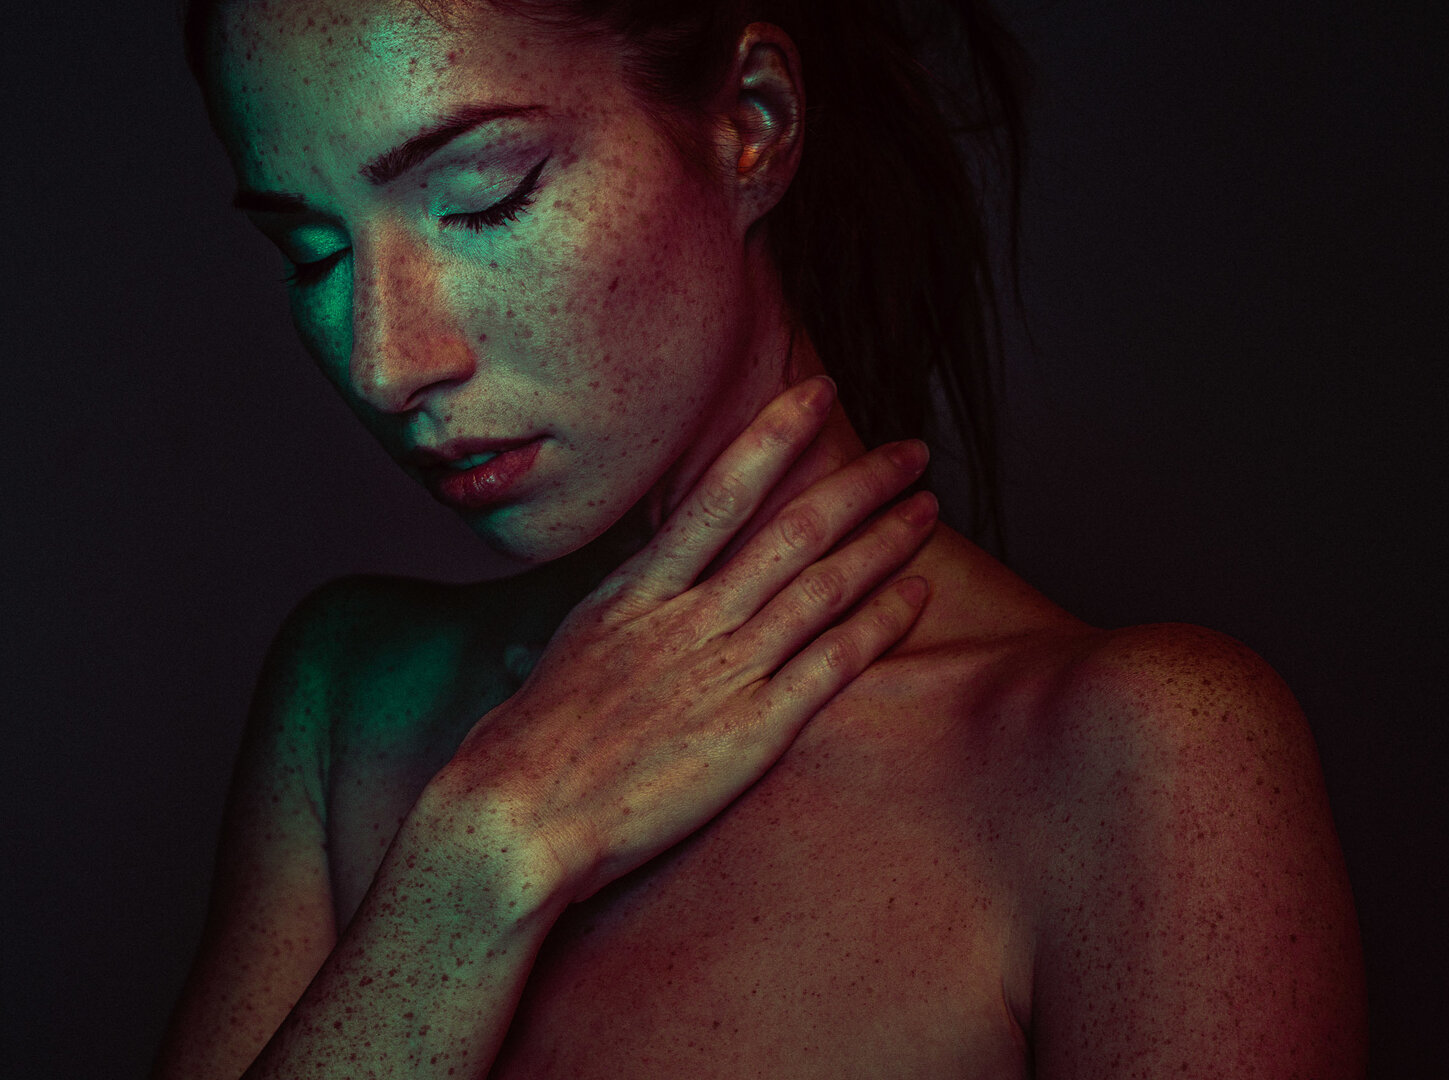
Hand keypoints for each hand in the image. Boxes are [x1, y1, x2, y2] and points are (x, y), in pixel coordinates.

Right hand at [426, 377, 936, 905]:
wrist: (521, 811)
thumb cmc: (531, 740)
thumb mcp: (566, 649)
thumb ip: (610, 613)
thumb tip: (617, 592)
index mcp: (637, 592)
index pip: (719, 493)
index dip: (775, 437)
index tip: (815, 396)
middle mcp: (687, 620)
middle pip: (792, 531)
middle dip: (859, 484)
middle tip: (911, 451)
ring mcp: (723, 672)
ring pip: (822, 587)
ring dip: (883, 542)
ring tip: (927, 509)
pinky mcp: (753, 732)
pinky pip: (831, 663)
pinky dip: (878, 623)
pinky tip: (914, 595)